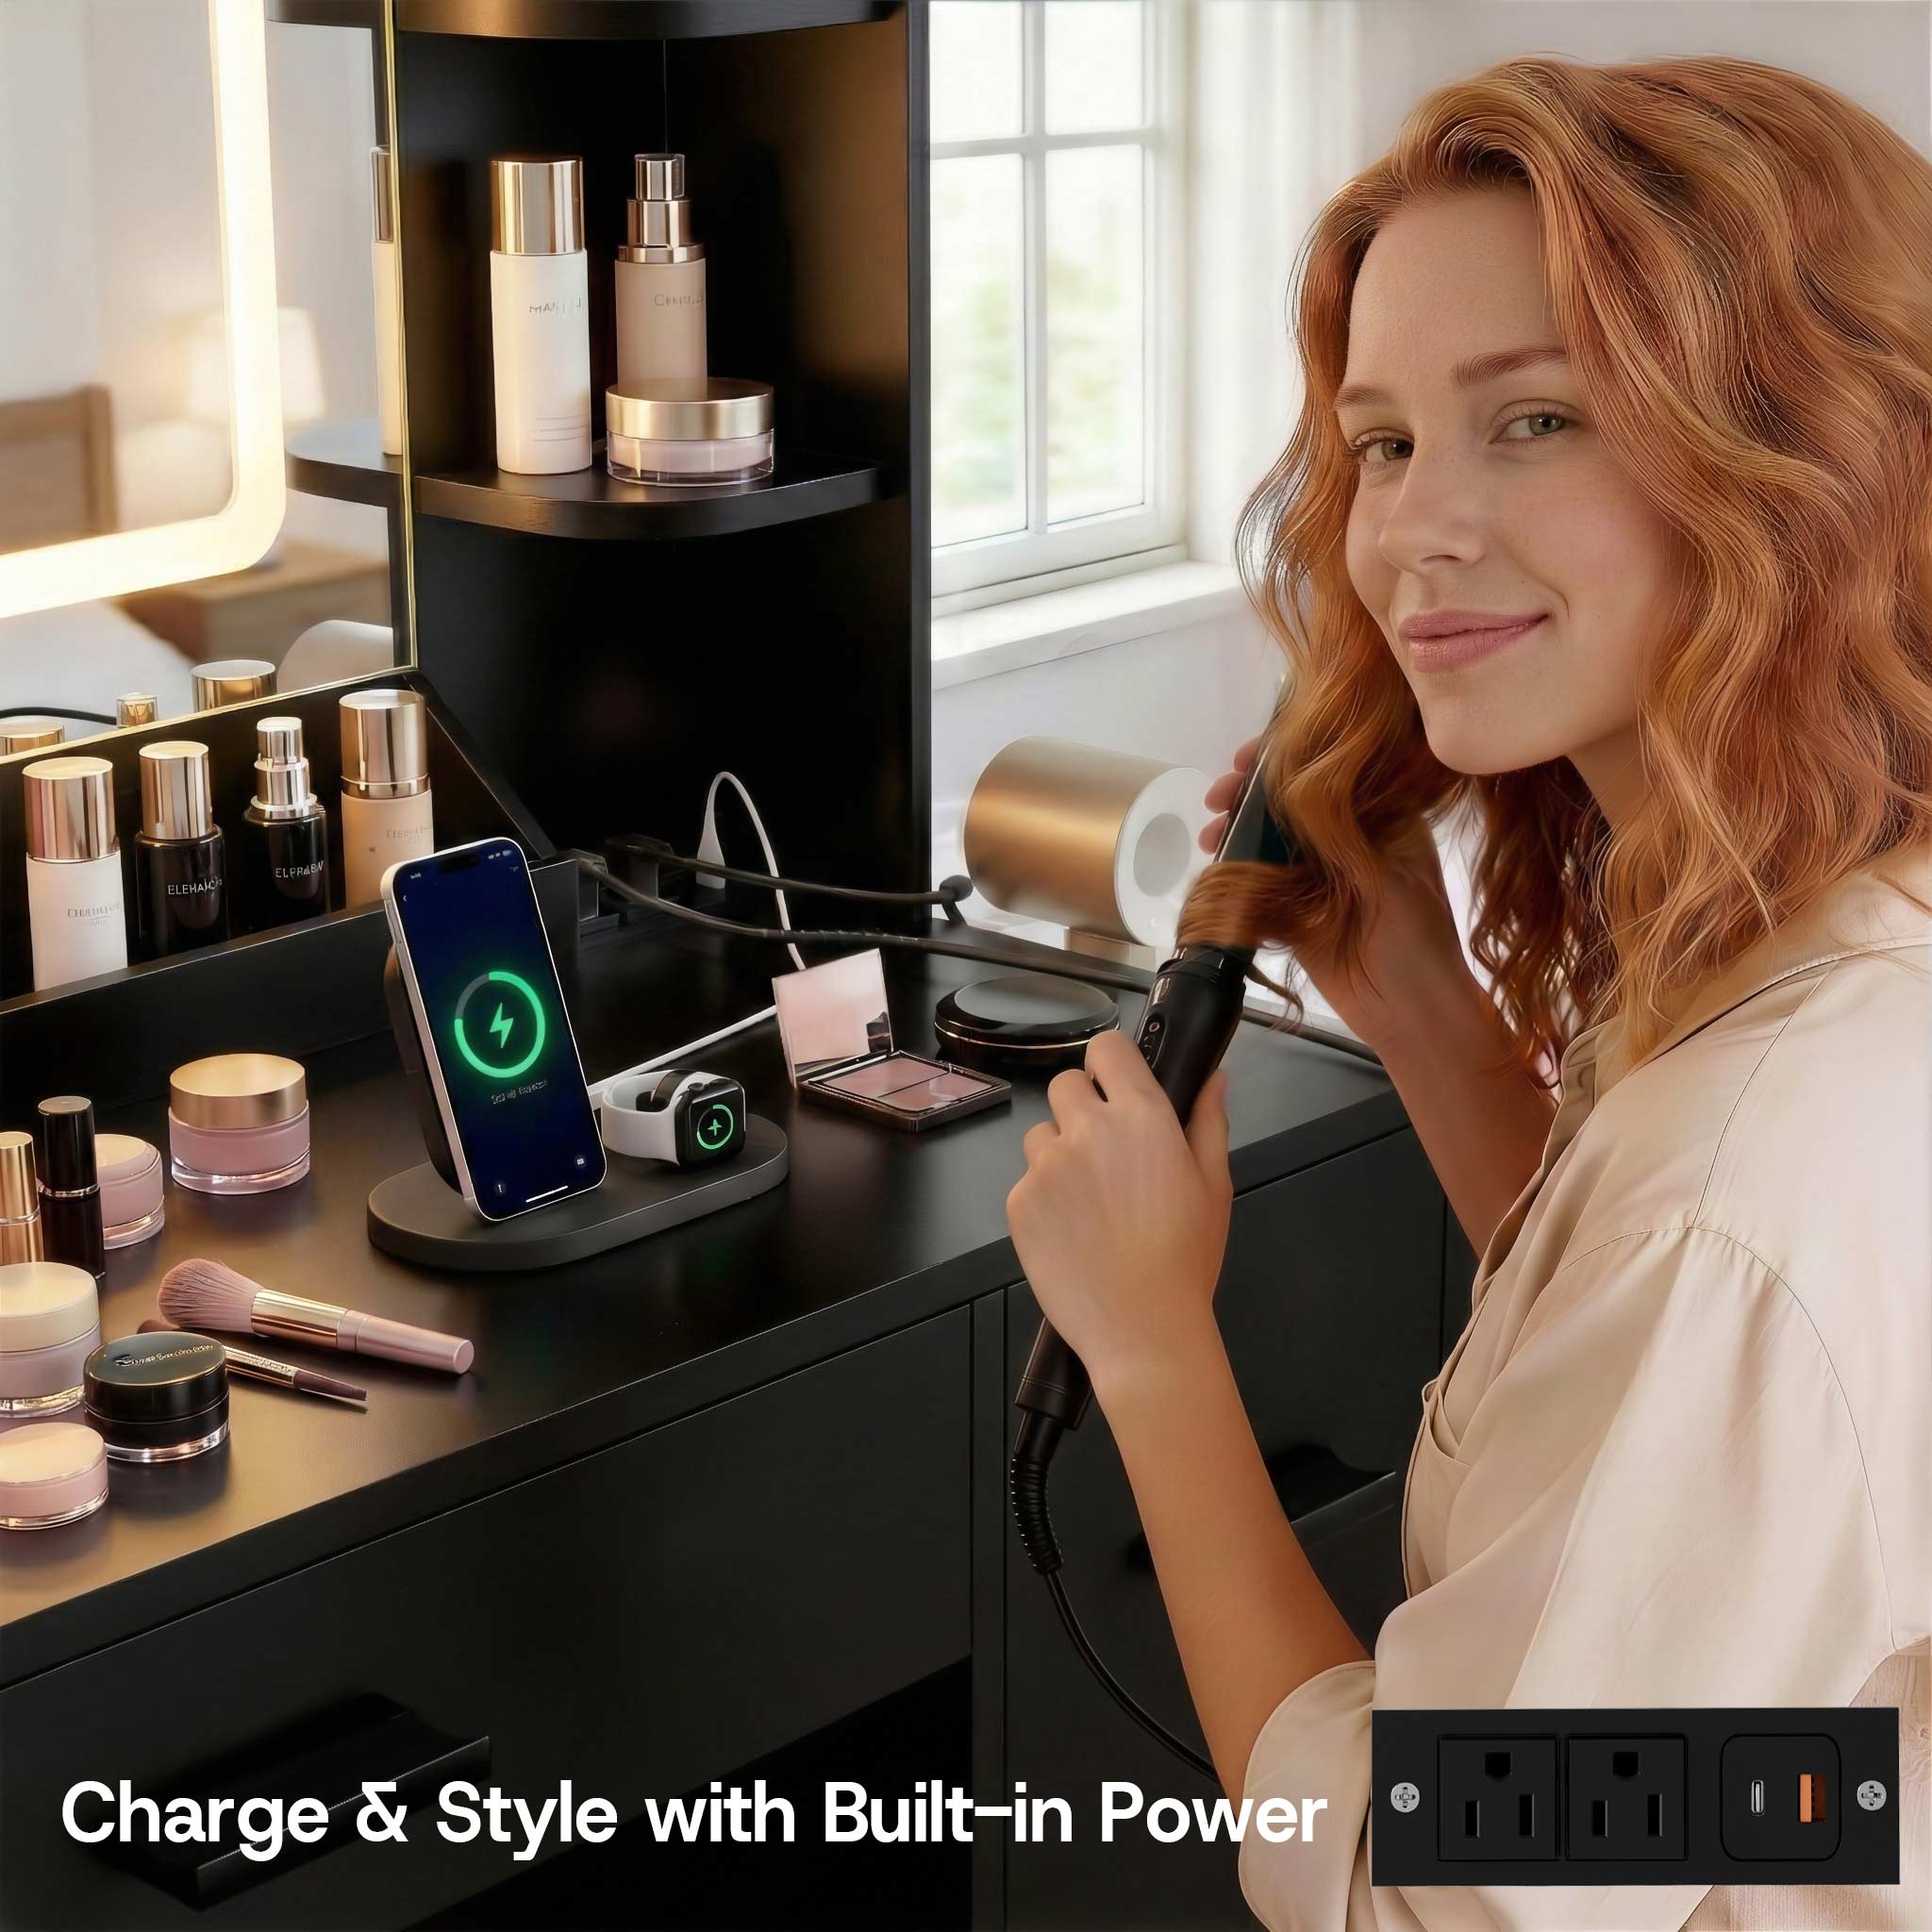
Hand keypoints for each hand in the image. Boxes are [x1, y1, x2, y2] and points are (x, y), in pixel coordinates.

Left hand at [1004, 1030, 1233, 1394]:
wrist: (1143, 1330)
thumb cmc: (1186, 1259)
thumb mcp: (1214, 1185)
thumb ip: (1209, 1121)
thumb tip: (1214, 1076)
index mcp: (1141, 1117)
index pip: (1107, 1049)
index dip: (1110, 1064)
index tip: (1117, 1085)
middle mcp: (1087, 1130)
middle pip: (1066, 1085)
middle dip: (1083, 1108)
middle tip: (1106, 1153)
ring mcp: (1046, 1166)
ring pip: (1041, 1134)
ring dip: (1059, 1153)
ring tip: (1091, 1202)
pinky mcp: (1019, 1202)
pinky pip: (1026, 1181)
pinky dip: (1044, 1198)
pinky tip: (1073, 1232)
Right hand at [1200, 743, 1474, 1050]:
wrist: (1411, 1015)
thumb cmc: (1416, 940)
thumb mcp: (1388, 874)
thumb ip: (1344, 832)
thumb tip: (1296, 785)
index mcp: (1386, 821)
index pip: (1333, 771)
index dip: (1289, 756)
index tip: (1249, 757)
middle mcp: (1351, 841)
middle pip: (1293, 803)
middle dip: (1252, 794)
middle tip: (1218, 797)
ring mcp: (1321, 878)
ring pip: (1271, 841)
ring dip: (1238, 831)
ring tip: (1211, 834)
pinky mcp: (1295, 912)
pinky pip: (1259, 883)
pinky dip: (1234, 871)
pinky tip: (1213, 864)